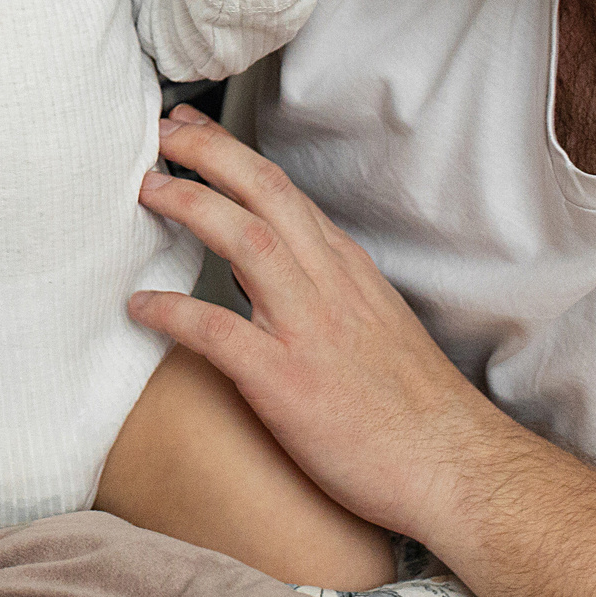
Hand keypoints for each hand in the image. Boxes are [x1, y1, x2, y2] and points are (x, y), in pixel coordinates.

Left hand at [129, 104, 521, 540]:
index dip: (230, 153)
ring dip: (191, 206)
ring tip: (145, 191)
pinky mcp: (288, 382)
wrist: (455, 468)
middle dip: (208, 153)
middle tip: (158, 132)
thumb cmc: (412, 406)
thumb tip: (261, 267)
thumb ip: (320, 287)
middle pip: (264, 192)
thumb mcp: (372, 322)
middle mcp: (329, 284)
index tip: (189, 128)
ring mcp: (310, 330)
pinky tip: (140, 305)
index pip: (282, 190)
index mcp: (345, 269)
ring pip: (245, 242)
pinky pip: (220, 333)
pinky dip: (175, 311)